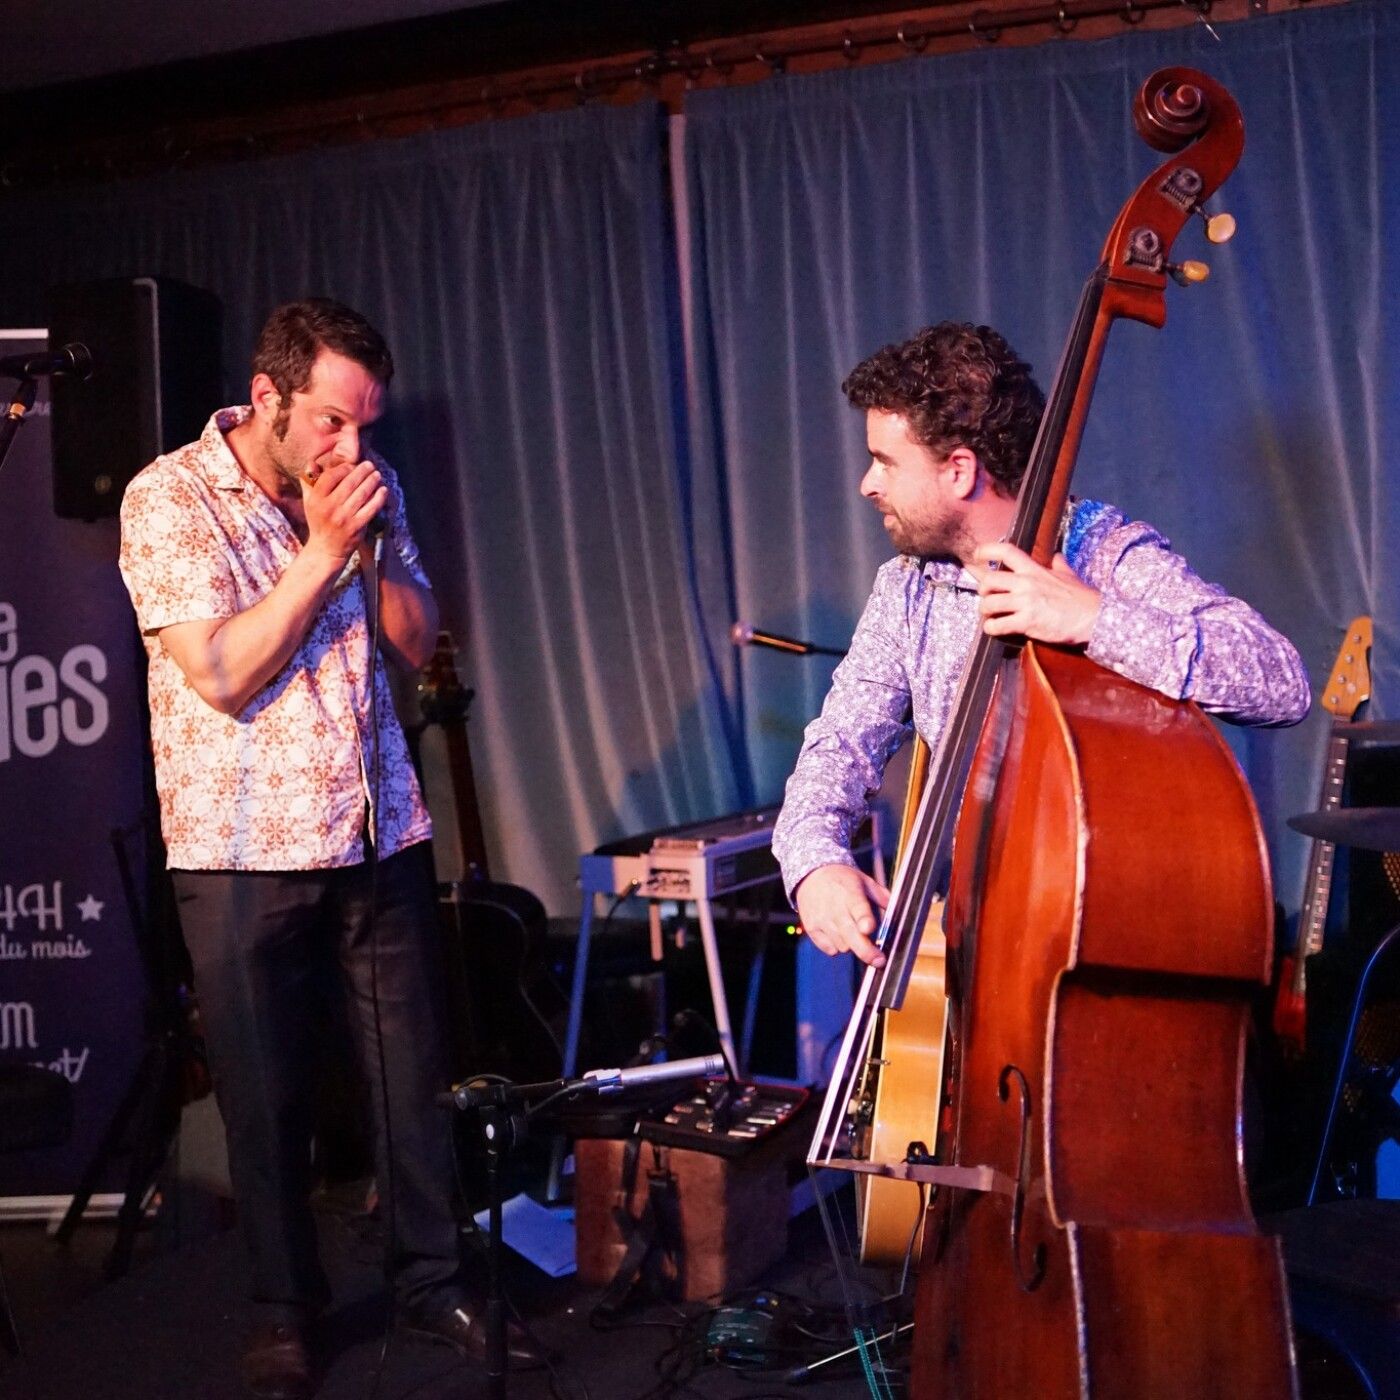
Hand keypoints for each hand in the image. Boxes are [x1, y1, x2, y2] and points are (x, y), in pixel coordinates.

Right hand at [301, 453, 388, 563]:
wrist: (325, 549)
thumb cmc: (318, 522)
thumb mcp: (309, 502)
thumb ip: (309, 482)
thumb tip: (312, 463)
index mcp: (316, 499)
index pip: (331, 476)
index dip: (344, 469)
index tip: (352, 466)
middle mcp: (329, 507)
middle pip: (349, 483)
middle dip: (362, 471)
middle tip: (370, 465)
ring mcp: (344, 517)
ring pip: (361, 494)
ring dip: (372, 481)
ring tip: (377, 475)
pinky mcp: (356, 527)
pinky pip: (371, 508)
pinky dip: (379, 498)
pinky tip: (383, 490)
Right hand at [794, 864, 890, 966]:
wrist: (811, 876)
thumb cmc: (843, 880)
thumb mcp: (865, 881)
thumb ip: (883, 897)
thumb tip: (901, 912)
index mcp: (850, 893)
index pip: (858, 908)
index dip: (863, 919)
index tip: (868, 928)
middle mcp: (834, 907)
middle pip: (850, 936)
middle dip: (866, 951)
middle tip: (880, 961)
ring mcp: (821, 920)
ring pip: (842, 946)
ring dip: (852, 946)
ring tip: (852, 932)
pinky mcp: (811, 929)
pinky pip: (830, 949)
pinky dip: (837, 947)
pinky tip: (839, 934)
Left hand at [970, 542, 1100, 645]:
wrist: (1093, 617)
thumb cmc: (1081, 597)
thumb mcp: (1068, 575)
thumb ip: (1058, 565)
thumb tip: (1057, 556)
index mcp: (1034, 569)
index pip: (1006, 551)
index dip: (986, 551)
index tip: (976, 556)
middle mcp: (1026, 583)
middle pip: (989, 580)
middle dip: (982, 590)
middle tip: (986, 596)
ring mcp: (1025, 603)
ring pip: (988, 604)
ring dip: (984, 612)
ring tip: (990, 616)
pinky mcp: (1027, 622)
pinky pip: (998, 625)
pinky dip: (991, 628)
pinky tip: (994, 629)